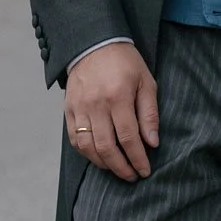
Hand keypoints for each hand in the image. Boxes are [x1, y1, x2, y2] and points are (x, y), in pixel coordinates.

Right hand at [65, 40, 156, 179]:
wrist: (93, 44)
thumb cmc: (125, 63)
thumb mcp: (146, 82)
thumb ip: (149, 113)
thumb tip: (152, 143)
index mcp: (118, 96)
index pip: (128, 137)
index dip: (137, 158)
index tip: (145, 170)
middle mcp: (95, 105)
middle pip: (107, 147)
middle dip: (121, 167)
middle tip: (132, 176)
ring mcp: (79, 108)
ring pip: (88, 147)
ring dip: (103, 164)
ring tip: (117, 169)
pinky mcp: (68, 110)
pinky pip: (74, 139)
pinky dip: (86, 153)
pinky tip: (99, 157)